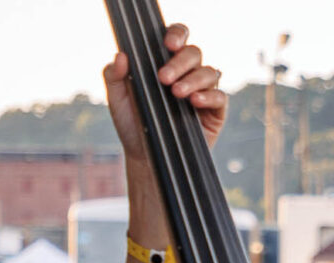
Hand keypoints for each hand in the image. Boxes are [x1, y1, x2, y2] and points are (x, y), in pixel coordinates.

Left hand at [104, 22, 226, 156]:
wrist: (146, 156)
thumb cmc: (133, 124)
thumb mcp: (117, 99)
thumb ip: (114, 76)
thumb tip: (120, 56)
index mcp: (165, 62)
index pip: (177, 38)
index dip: (177, 35)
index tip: (167, 45)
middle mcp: (186, 73)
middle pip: (194, 53)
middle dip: (180, 62)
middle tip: (164, 78)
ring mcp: (202, 91)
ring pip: (208, 72)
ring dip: (193, 79)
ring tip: (177, 94)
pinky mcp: (215, 112)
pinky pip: (220, 97)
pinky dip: (209, 96)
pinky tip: (195, 102)